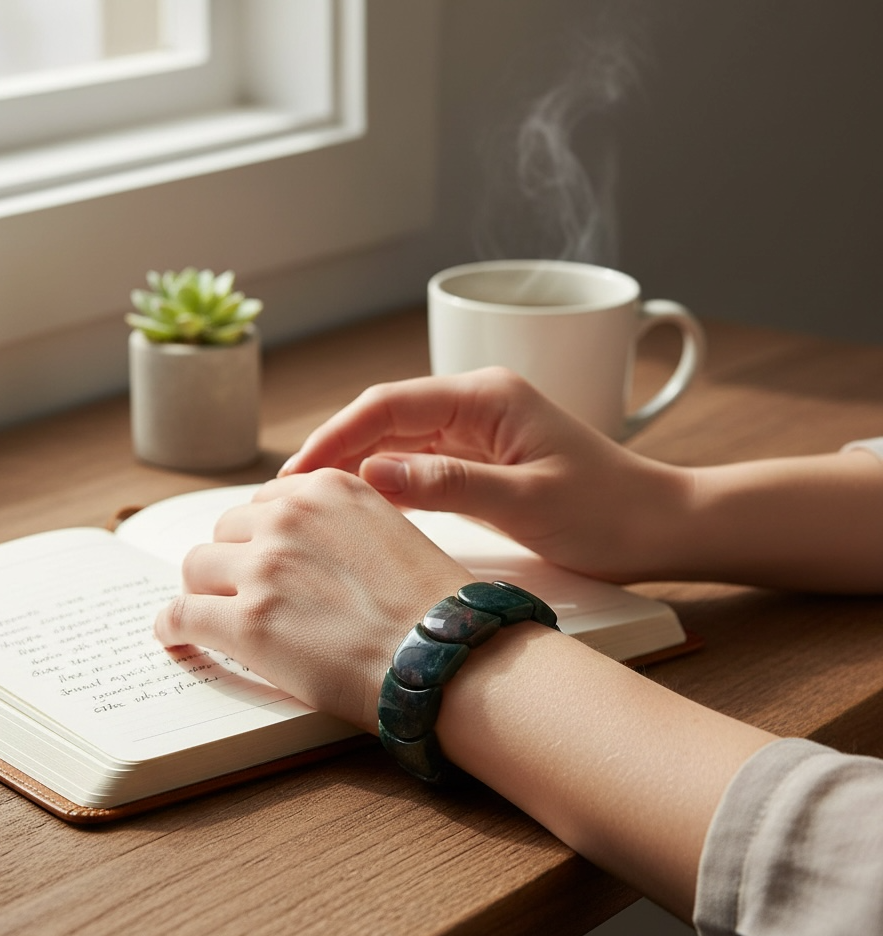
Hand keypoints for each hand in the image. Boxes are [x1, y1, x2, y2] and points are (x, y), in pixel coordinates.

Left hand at [154, 469, 473, 730]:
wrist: (447, 655)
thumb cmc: (433, 606)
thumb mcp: (391, 532)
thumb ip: (339, 526)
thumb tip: (303, 549)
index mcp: (328, 489)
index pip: (264, 501)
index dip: (260, 534)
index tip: (258, 556)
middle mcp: (289, 517)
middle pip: (228, 531)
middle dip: (234, 561)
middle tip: (244, 592)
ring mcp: (264, 568)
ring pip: (198, 568)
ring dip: (205, 591)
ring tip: (211, 614)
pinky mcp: (246, 622)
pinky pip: (182, 615)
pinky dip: (172, 626)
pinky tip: (173, 635)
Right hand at [279, 367, 689, 582]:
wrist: (659, 527)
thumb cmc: (608, 511)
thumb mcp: (525, 500)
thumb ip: (446, 483)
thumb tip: (370, 474)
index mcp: (486, 396)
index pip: (389, 405)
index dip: (336, 437)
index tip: (296, 475)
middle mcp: (476, 404)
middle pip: (385, 419)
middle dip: (336, 453)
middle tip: (288, 497)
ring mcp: (478, 431)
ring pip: (397, 444)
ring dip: (355, 470)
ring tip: (310, 505)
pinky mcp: (481, 460)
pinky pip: (419, 466)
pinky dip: (387, 485)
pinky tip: (359, 509)